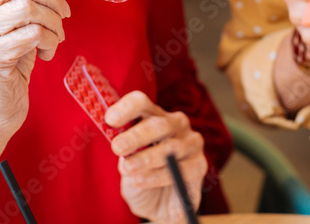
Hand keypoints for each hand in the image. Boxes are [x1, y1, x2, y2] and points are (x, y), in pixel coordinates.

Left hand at [108, 91, 207, 223]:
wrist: (158, 206)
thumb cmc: (142, 177)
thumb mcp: (126, 164)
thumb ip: (125, 153)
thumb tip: (120, 147)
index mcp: (154, 116)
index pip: (142, 103)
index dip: (127, 108)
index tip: (110, 119)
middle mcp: (175, 124)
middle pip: (158, 123)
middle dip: (136, 136)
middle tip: (118, 147)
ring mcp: (190, 143)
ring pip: (170, 146)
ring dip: (147, 157)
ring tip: (129, 168)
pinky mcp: (199, 164)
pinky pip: (180, 168)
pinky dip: (158, 176)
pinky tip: (141, 180)